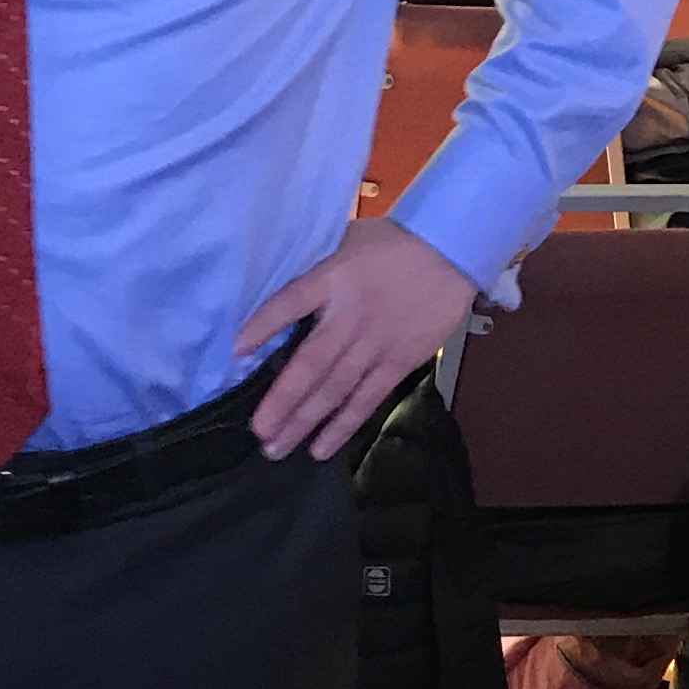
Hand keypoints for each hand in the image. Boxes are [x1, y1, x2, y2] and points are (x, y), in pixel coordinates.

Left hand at [238, 213, 480, 463]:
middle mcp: (351, 316)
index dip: (262, 326)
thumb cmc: (394, 243)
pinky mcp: (399, 361)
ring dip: (305, 422)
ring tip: (278, 448)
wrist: (451, 250)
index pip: (290, 303)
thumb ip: (319, 269)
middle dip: (282, 401)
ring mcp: (376, 343)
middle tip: (258, 432)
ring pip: (336, 390)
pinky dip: (343, 424)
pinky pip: (367, 399)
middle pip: (311, 364)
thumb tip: (285, 292)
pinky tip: (321, 447)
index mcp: (334, 279)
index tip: (236, 350)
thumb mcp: (347, 239)